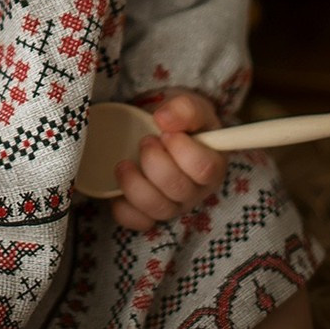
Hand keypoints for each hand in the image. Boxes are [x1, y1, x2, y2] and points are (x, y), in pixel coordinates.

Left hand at [110, 91, 225, 229]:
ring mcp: (173, 206)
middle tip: (146, 141)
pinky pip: (137, 222)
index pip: (206, 169)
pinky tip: (117, 189)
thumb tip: (164, 119)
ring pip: (158, 209)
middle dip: (156, 163)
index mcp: (212, 165)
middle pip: (179, 190)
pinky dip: (123, 208)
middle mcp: (195, 191)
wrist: (158, 129)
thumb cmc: (178, 120)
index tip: (167, 134)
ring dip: (135, 185)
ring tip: (124, 163)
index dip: (183, 151)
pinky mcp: (149, 215)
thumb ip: (185, 108)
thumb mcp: (188, 106)